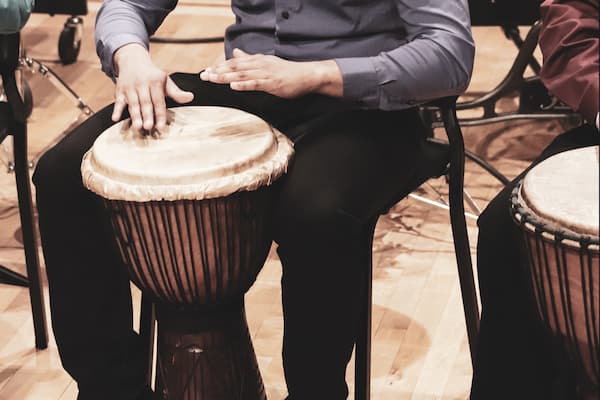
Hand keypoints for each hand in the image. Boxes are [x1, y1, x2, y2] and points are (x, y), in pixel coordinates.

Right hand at [112, 44, 193, 131]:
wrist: (133, 60)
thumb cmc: (152, 75)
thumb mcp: (165, 81)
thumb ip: (176, 92)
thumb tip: (191, 97)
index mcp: (155, 81)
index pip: (158, 101)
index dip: (160, 114)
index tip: (162, 126)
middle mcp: (142, 84)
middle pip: (145, 103)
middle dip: (147, 115)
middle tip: (149, 127)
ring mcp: (130, 87)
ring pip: (133, 103)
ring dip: (135, 115)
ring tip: (138, 127)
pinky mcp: (120, 90)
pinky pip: (118, 101)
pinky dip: (116, 110)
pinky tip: (115, 118)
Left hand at [200, 48, 342, 97]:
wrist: (307, 75)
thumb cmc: (288, 71)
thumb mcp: (266, 62)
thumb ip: (250, 59)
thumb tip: (236, 53)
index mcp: (257, 60)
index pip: (235, 63)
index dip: (220, 67)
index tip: (207, 71)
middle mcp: (259, 64)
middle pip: (235, 68)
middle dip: (218, 71)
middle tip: (204, 76)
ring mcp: (266, 73)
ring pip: (242, 75)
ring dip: (226, 77)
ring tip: (213, 79)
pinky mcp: (272, 83)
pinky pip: (255, 84)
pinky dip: (244, 85)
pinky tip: (233, 86)